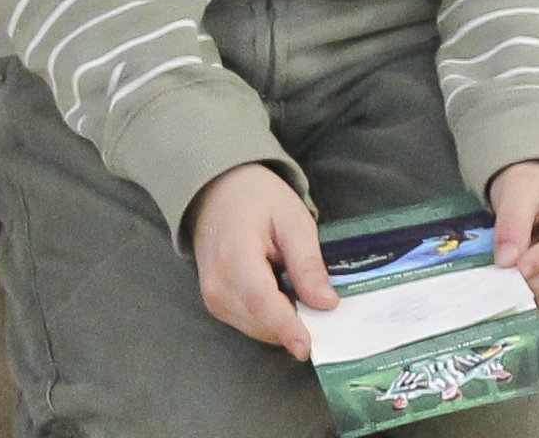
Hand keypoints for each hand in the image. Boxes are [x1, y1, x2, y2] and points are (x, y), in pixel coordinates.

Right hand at [188, 162, 333, 354]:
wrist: (218, 191)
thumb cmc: (258, 198)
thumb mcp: (293, 220)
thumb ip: (308, 263)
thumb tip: (326, 304)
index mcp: (235, 257)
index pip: (261, 302)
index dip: (286, 328)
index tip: (307, 348)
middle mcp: (217, 285)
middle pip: (261, 322)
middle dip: (294, 325)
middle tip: (323, 308)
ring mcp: (212, 299)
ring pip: (256, 328)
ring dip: (284, 322)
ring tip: (298, 289)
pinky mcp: (215, 305)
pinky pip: (249, 323)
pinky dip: (271, 317)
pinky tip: (282, 294)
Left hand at [488, 158, 538, 308]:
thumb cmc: (536, 184)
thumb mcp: (521, 189)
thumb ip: (513, 221)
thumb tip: (506, 261)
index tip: (516, 266)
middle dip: (537, 282)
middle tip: (502, 281)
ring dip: (532, 292)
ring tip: (503, 283)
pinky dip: (533, 297)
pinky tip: (512, 288)